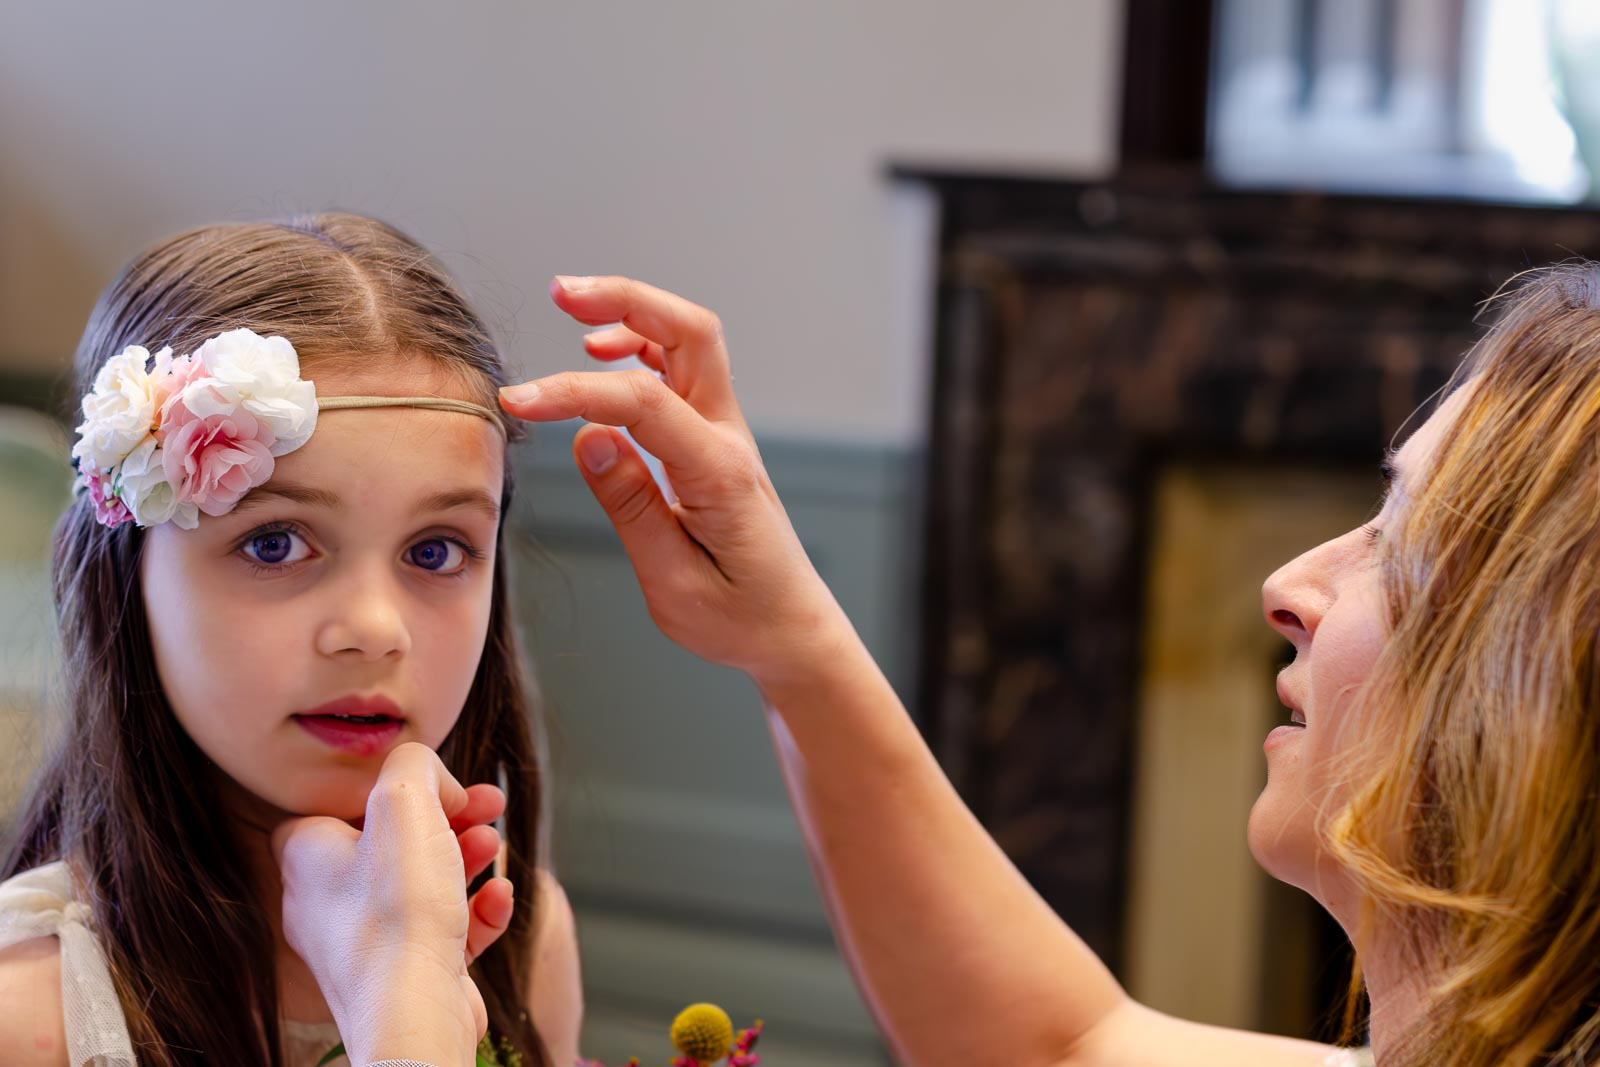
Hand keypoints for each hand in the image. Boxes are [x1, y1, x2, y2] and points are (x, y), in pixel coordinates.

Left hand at [270, 742, 514, 1065]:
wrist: (413, 1014)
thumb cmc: (398, 915)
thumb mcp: (405, 803)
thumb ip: (413, 764)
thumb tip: (431, 776)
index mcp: (307, 855)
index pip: (342, 801)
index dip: (394, 786)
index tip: (440, 784)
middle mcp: (325, 901)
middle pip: (392, 839)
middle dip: (448, 818)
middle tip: (485, 805)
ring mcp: (364, 943)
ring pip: (421, 882)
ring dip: (465, 857)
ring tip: (495, 847)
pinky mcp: (404, 974)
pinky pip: (443, 928)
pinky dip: (475, 908)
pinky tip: (498, 897)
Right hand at [498, 275, 854, 689]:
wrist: (790, 629)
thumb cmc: (738, 617)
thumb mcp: (674, 583)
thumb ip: (632, 508)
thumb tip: (590, 438)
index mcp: (719, 474)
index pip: (643, 403)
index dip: (575, 392)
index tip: (518, 401)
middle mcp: (729, 440)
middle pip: (689, 333)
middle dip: (628, 299)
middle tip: (563, 291)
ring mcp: (727, 434)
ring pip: (688, 340)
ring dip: (634, 311)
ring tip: (572, 306)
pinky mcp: (715, 439)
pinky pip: (683, 370)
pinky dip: (643, 345)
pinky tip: (605, 350)